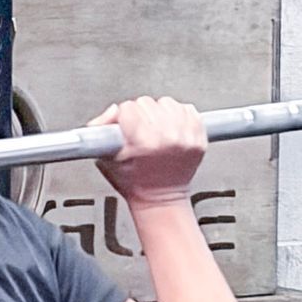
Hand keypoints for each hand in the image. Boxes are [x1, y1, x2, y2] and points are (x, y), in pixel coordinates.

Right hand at [92, 97, 206, 209]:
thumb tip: (112, 112)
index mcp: (145, 143)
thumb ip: (102, 130)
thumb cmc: (135, 184)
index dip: (122, 117)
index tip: (124, 127)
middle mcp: (168, 138)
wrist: (161, 199)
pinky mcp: (199, 137)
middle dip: (140, 115)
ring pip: (167, 102)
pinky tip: (171, 129)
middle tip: (140, 133)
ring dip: (159, 113)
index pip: (128, 107)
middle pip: (147, 102)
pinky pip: (187, 108)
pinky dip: (178, 115)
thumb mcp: (107, 159)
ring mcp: (187, 137)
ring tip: (156, 130)